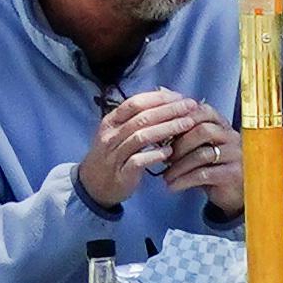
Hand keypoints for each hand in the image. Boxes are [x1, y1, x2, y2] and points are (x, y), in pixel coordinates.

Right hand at [73, 90, 218, 213]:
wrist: (92, 186)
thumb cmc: (112, 155)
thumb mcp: (118, 133)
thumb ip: (137, 119)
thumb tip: (166, 100)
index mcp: (110, 122)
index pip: (134, 103)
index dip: (158, 98)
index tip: (180, 96)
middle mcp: (110, 136)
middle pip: (141, 118)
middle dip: (169, 110)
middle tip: (191, 106)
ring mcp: (114, 156)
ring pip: (141, 137)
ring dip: (167, 129)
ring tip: (187, 124)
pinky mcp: (121, 174)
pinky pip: (138, 161)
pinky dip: (155, 155)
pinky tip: (170, 152)